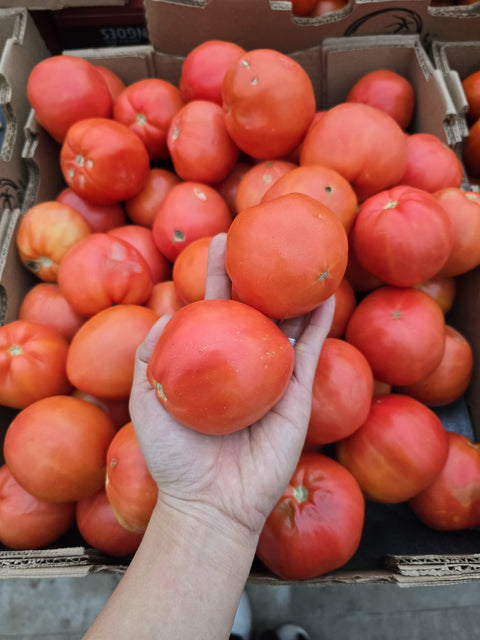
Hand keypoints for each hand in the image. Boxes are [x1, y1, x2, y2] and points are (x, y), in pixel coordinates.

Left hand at [129, 232, 334, 543]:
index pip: (215, 305)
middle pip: (254, 306)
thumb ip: (150, 354)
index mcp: (208, 359)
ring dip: (294, 290)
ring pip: (287, 322)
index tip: (221, 239)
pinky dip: (319, 323)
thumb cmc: (174, 456)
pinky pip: (311, 351)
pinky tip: (322, 294)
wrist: (209, 502)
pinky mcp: (297, 392)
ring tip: (302, 254)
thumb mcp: (148, 399)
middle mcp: (242, 360)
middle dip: (258, 270)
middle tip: (263, 233)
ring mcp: (272, 374)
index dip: (218, 273)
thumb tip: (165, 312)